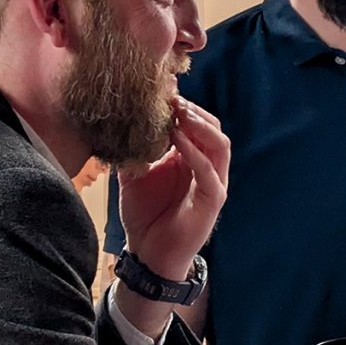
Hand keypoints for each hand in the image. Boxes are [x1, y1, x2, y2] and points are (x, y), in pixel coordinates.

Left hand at [117, 98, 230, 280]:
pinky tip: (177, 139)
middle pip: (214, 129)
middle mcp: (207, 168)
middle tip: (172, 99)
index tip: (164, 91)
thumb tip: (125, 121)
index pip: (198, 125)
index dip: (185, 107)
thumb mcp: (133, 175)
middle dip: (195, 111)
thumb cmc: (144, 214)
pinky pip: (209, 173)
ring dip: (201, 127)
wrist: (148, 253)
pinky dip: (195, 153)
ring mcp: (214, 183)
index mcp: (192, 159)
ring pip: (220, 146)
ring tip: (179, 113)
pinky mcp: (213, 201)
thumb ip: (136, 150)